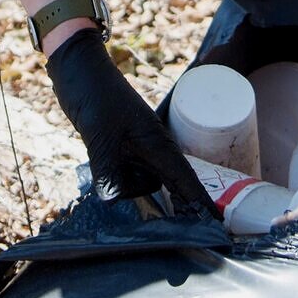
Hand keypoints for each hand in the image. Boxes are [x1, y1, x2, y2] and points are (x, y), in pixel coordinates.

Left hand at [46, 32, 218, 218]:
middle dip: (172, 205)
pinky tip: (104, 163)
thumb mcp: (100, 136)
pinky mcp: (122, 149)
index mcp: (158, 144)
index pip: (187, 181)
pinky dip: (117, 176)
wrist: (79, 71)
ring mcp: (138, 149)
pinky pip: (126, 174)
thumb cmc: (96, 96)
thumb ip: (108, 173)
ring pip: (139, 182)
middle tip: (178, 226)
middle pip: (165, 187)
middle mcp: (153, 149)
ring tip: (106, 155)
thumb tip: (112, 200)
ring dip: (124, 182)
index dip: (202, 204)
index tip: (217, 227)